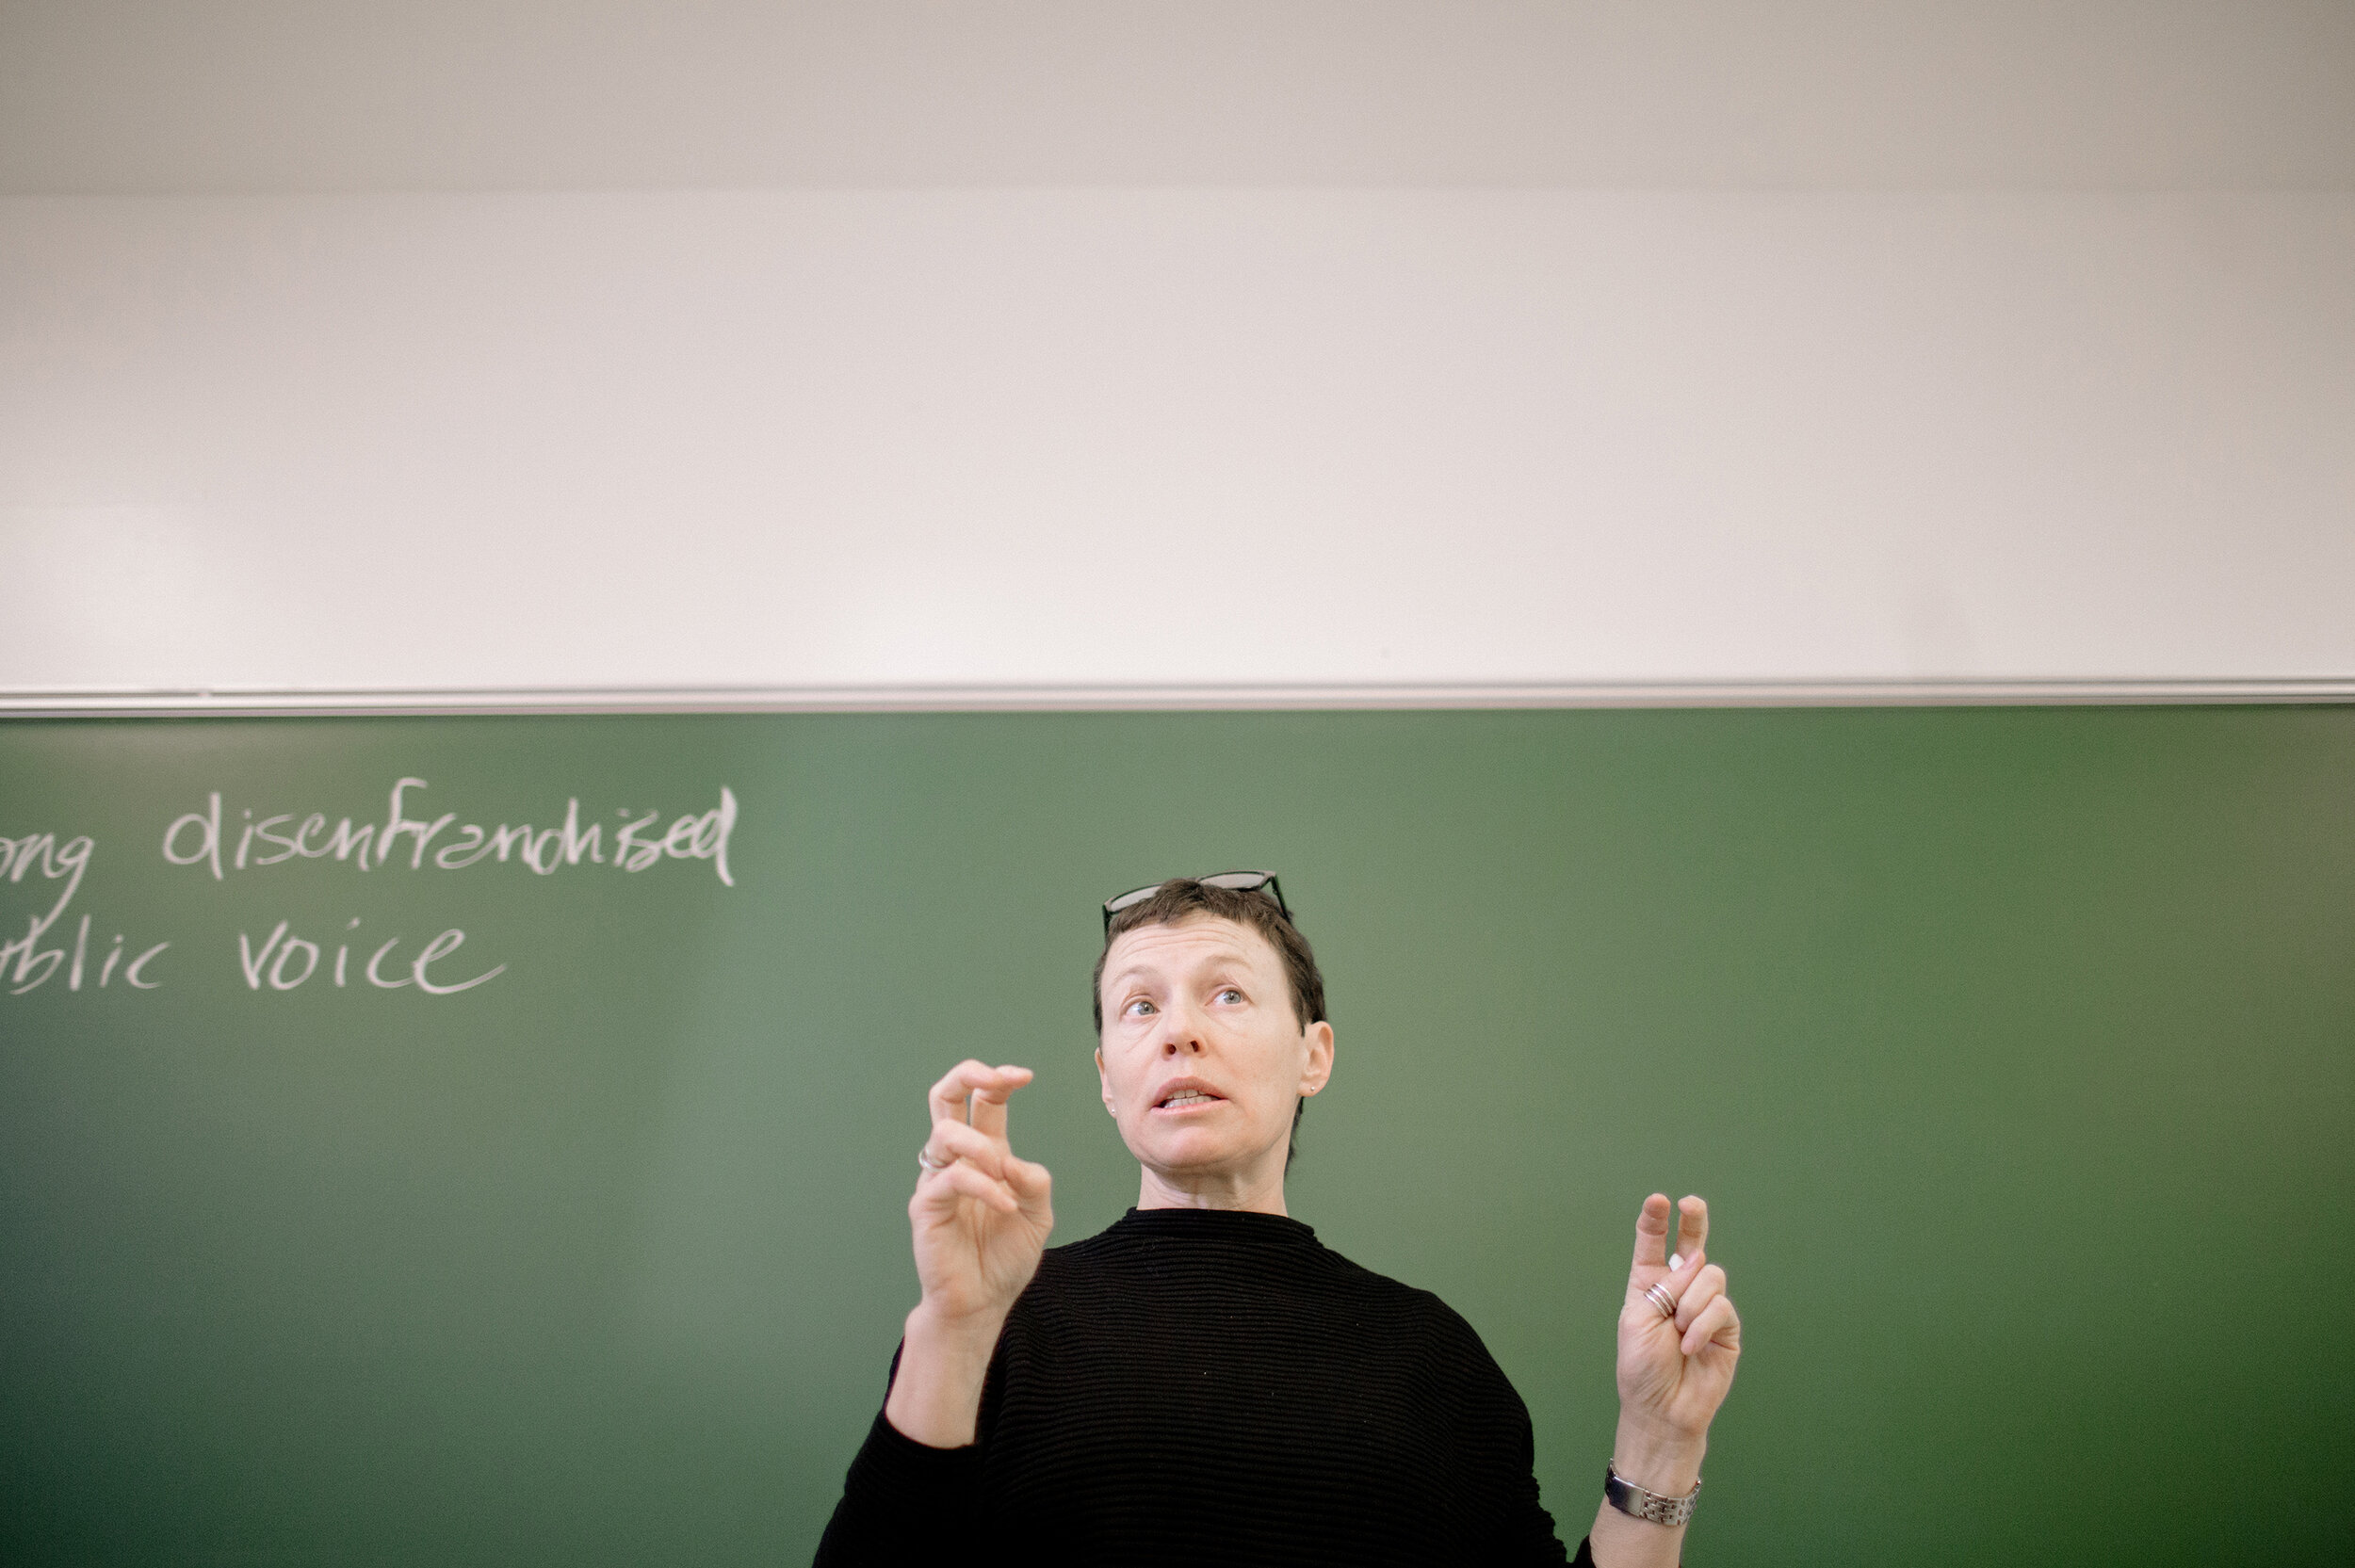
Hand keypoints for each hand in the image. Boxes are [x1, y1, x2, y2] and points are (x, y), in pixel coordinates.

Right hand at [907, 1060, 1054, 1328]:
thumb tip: (1010, 1161)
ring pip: (945, 1133)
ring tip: (1003, 1174)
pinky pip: (952, 1178)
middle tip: (995, 1077)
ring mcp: (938, 1180)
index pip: (984, 1100)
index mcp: (986, 1154)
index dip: (999, 1080)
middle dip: (967, 1075)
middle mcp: (958, 1160)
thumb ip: (1033, 1181)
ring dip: (981, 1145)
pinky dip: (985, 1186)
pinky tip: (1005, 1207)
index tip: (1025, 1076)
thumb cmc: (1004, 1258)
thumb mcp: (1038, 1215)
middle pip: (944, 1098)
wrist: (983, 1303)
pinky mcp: (927, 1205)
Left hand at [1615, 1194, 1740, 1445]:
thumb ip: (1665, 1287)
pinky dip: (1703, 1323)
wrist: (1662, 1409)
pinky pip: (1721, 1305)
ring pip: (1709, 1276)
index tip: (1658, 1200)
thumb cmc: (1641, 1367)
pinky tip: (1691, 1345)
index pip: (1653, 1246)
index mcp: (1649, 1285)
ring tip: (1679, 1332)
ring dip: (1690, 1303)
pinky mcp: (1726, 1326)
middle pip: (1692, 1245)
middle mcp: (1679, 1290)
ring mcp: (1705, 1307)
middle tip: (1691, 1202)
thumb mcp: (1639, 1319)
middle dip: (1694, 1220)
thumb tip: (1699, 1261)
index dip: (1656, 1221)